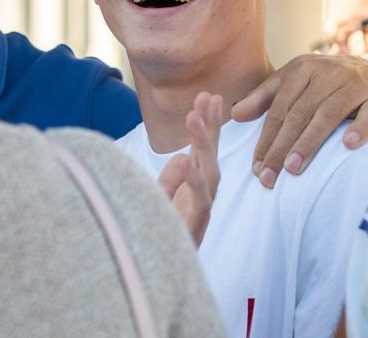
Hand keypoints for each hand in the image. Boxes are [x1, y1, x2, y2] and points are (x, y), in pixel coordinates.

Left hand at [157, 92, 223, 246]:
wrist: (158, 271)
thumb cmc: (160, 232)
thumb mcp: (161, 198)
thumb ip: (172, 177)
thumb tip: (182, 156)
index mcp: (195, 184)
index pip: (203, 148)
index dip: (207, 123)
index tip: (208, 96)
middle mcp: (202, 193)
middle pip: (209, 153)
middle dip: (209, 124)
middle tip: (207, 97)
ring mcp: (201, 207)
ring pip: (208, 170)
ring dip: (202, 143)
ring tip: (194, 117)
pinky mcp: (196, 223)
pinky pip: (199, 198)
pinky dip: (192, 178)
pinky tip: (186, 158)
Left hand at [233, 54, 367, 188]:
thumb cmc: (326, 86)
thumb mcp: (294, 84)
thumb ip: (264, 98)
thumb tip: (235, 114)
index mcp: (303, 68)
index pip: (280, 108)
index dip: (266, 139)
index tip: (256, 168)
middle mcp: (329, 72)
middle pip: (300, 113)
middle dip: (281, 147)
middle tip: (269, 177)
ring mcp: (356, 83)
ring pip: (328, 114)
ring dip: (310, 142)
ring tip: (294, 169)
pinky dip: (359, 129)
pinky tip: (347, 146)